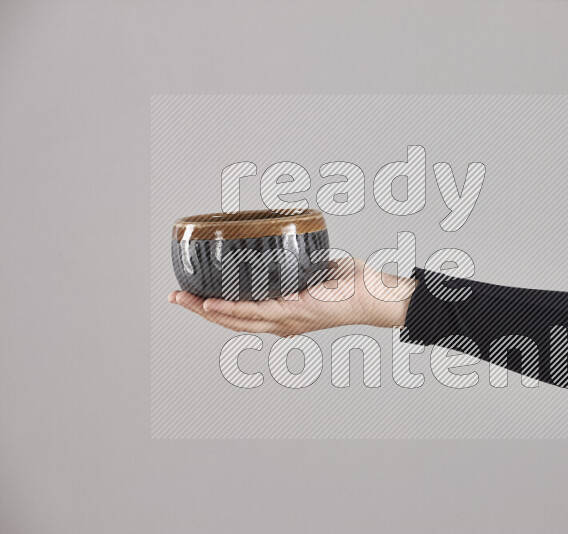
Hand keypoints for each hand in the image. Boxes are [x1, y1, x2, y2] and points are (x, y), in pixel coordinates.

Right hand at [168, 257, 417, 335]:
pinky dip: (232, 309)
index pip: (242, 315)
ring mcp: (288, 320)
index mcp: (285, 315)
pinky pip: (257, 312)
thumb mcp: (319, 270)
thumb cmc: (354, 285)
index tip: (191, 296)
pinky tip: (212, 304)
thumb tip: (288, 241)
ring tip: (182, 299)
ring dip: (206, 310)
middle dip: (198, 310)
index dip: (214, 309)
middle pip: (231, 321)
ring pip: (237, 319)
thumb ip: (301, 262)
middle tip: (174, 297)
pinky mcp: (296, 312)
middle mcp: (282, 322)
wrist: (378, 295)